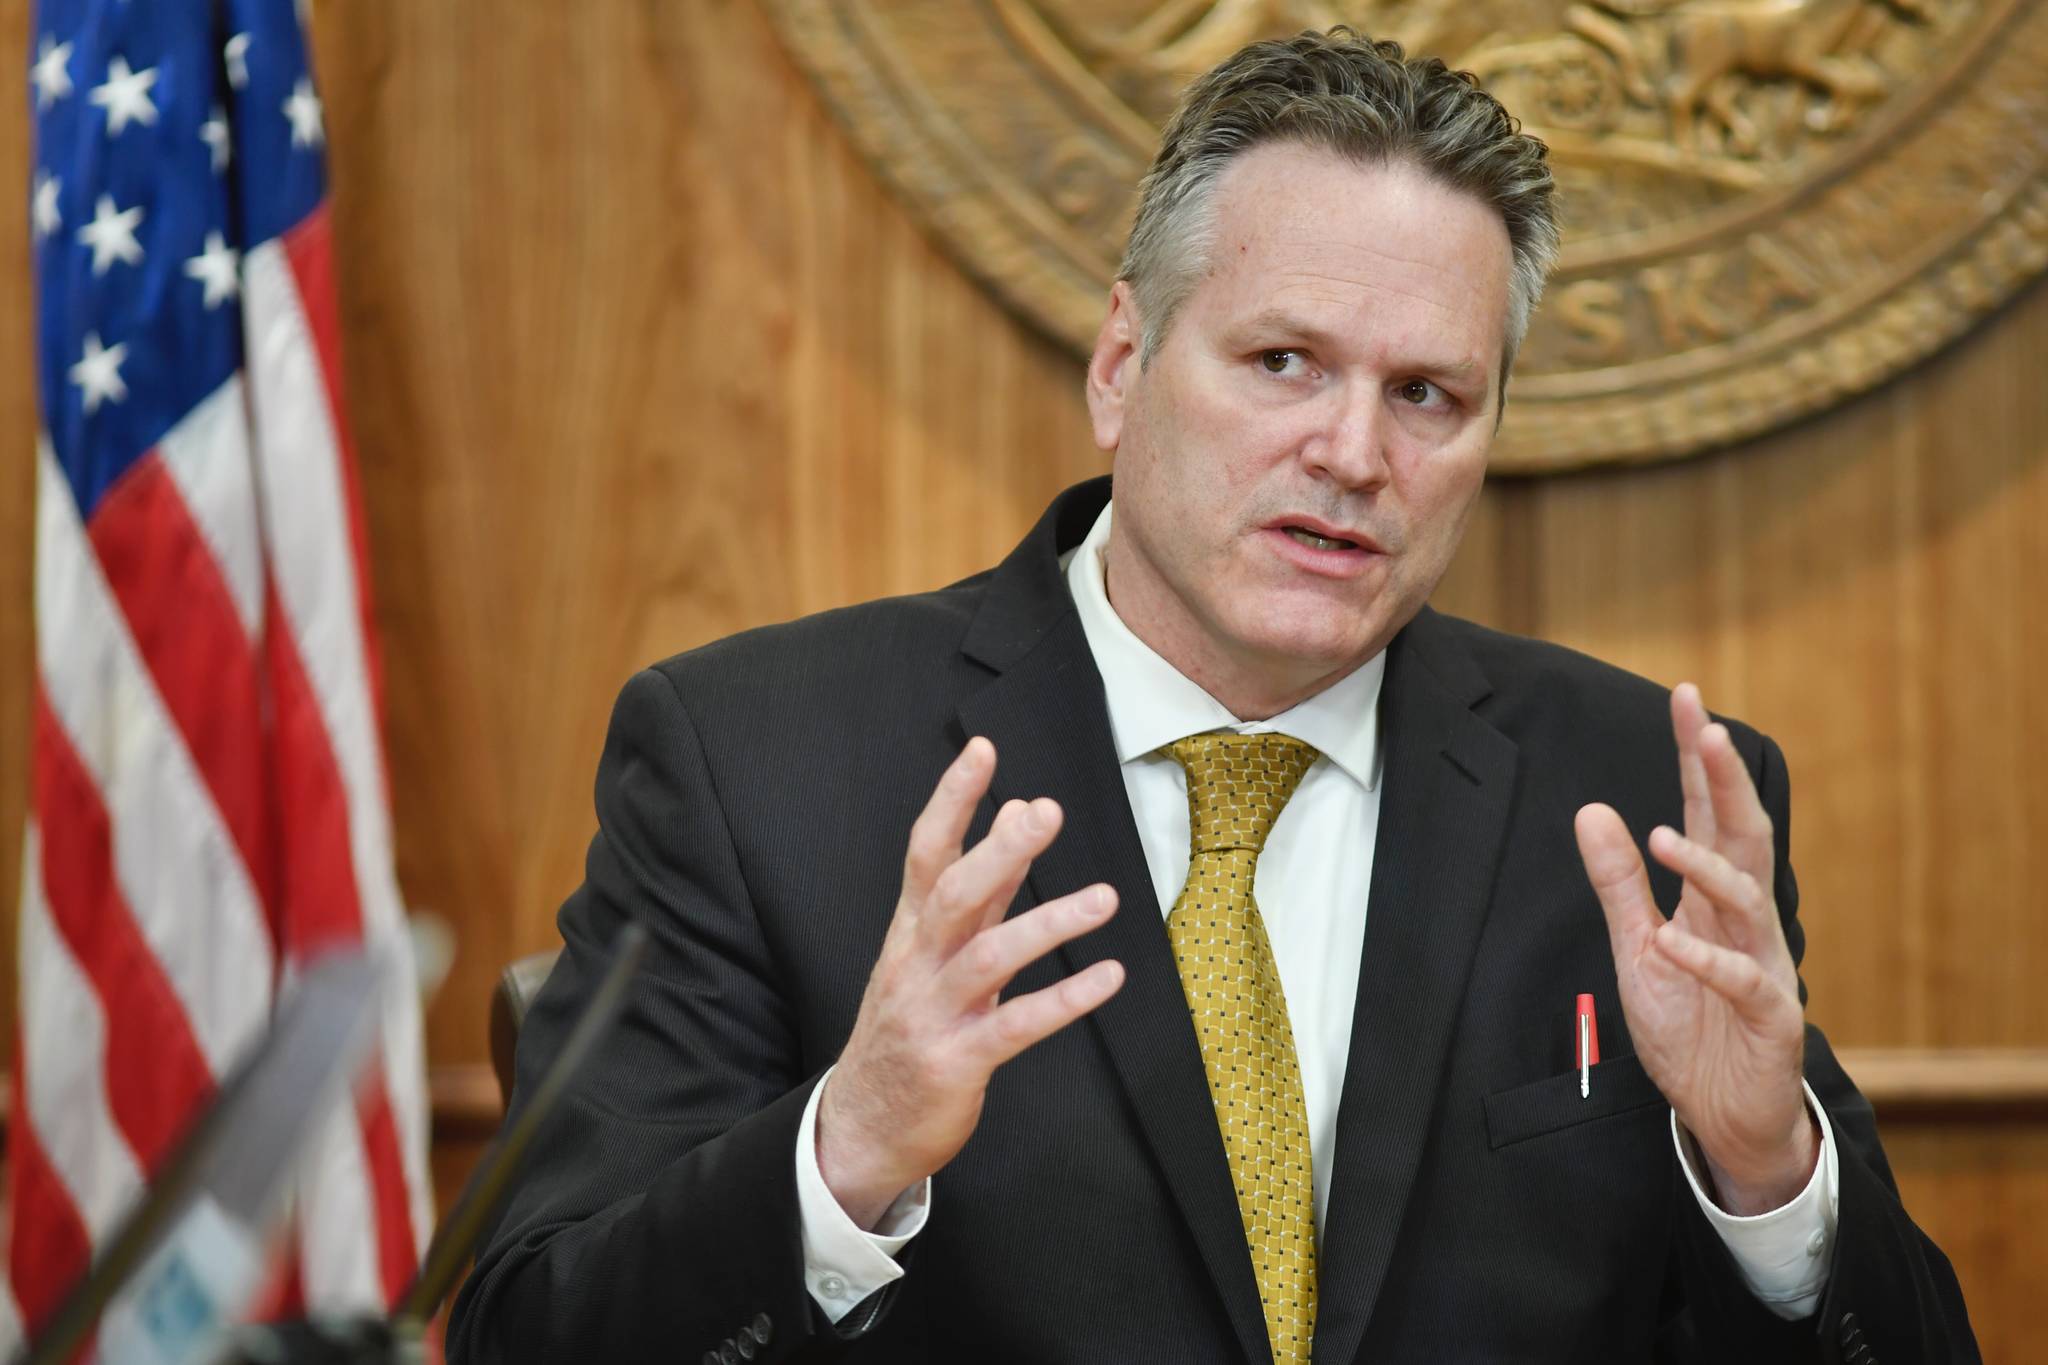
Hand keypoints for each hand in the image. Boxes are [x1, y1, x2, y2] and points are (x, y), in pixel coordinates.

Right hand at [816, 737, 1125, 1228]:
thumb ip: (982, 887)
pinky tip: (1108, 976)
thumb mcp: (934, 951)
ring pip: (989, 956)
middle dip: (999, 851)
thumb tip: (1019, 810)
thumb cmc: (910, 1025)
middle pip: (953, 894)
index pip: (926, 852)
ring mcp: (933, 1013)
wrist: (862, 1125)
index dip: (953, 799)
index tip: (983, 750)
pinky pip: (1016, 1025)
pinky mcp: (957, 1062)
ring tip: (1105, 897)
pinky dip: (1065, 999)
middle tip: (1047, 811)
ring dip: (1048, 923)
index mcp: (910, 930)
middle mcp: (916, 962)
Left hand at [1574, 684, 1816, 1214]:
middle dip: (1725, 783)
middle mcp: (1746, 920)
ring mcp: (1763, 965)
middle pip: (1742, 837)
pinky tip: (1670, 940)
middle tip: (1707, 729)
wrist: (1726, 1113)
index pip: (1707, 813)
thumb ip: (1619, 884)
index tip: (1687, 700)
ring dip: (1704, 866)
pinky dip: (1705, 959)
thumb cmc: (1689, 1027)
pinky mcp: (1770, 1017)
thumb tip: (1592, 810)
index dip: (1697, 759)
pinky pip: (1741, 981)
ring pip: (1746, 901)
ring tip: (1661, 835)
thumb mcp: (1637, 948)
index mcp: (1713, 898)